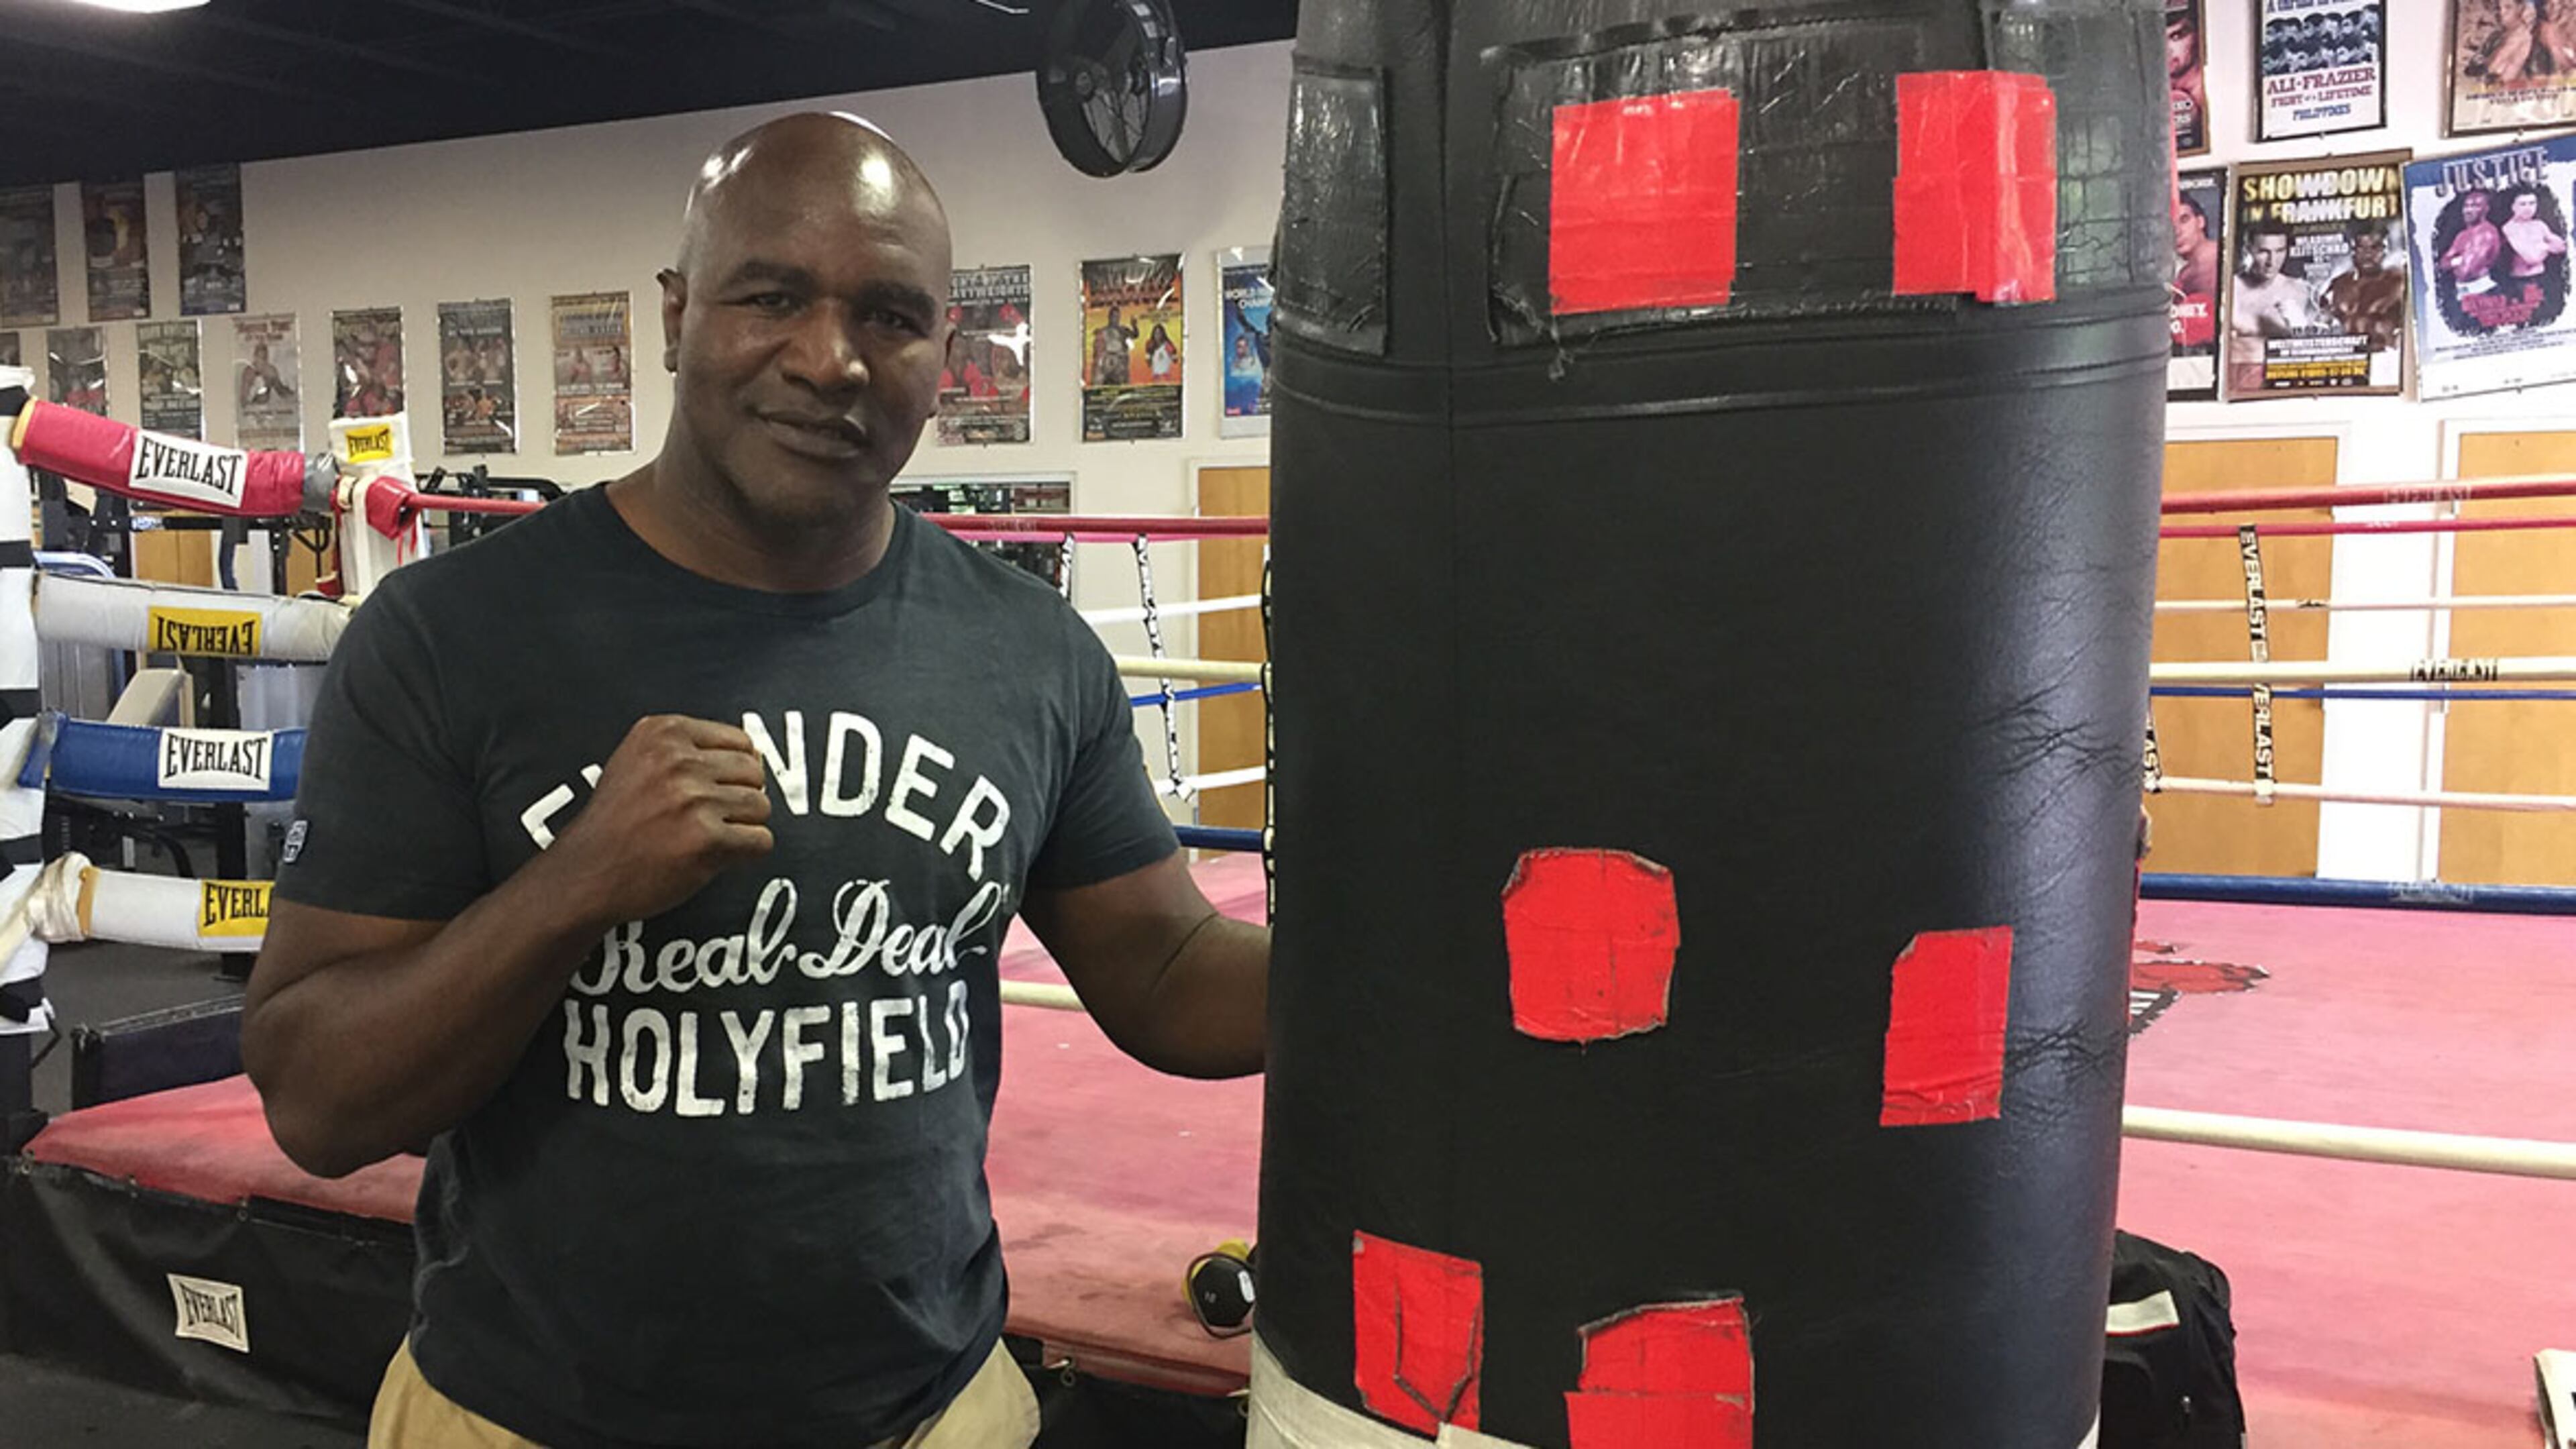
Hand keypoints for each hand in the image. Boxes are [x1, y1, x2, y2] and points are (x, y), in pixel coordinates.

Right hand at [538, 715, 772, 925]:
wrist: (585, 873)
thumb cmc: (613, 825)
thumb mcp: (636, 762)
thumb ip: (687, 751)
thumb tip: (752, 755)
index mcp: (663, 733)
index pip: (740, 741)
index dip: (734, 772)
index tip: (716, 790)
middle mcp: (678, 761)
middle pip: (753, 772)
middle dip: (741, 798)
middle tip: (712, 818)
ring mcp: (693, 799)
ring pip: (760, 807)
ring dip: (743, 827)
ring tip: (709, 838)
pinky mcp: (706, 838)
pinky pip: (761, 841)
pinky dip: (747, 853)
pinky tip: (717, 856)